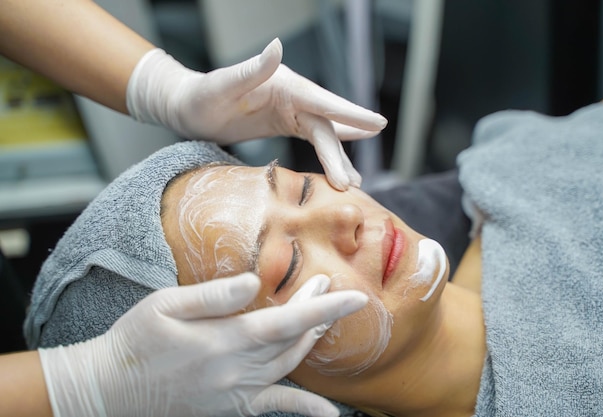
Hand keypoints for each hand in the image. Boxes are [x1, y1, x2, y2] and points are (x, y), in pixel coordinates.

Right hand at [39, 273, 367, 416]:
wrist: (109, 390)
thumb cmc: (135, 341)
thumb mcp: (164, 305)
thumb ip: (213, 295)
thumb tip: (254, 281)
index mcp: (222, 340)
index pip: (286, 321)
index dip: (322, 308)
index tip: (354, 296)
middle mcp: (236, 370)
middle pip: (292, 340)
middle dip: (318, 313)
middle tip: (329, 286)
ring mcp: (236, 393)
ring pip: (289, 366)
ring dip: (312, 340)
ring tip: (324, 317)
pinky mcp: (231, 408)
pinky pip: (276, 409)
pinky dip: (305, 409)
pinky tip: (329, 413)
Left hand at [126, 38, 387, 189]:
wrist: (189, 108)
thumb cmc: (201, 95)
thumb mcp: (222, 84)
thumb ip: (251, 68)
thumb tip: (278, 47)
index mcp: (284, 84)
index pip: (322, 101)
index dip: (350, 114)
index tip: (378, 125)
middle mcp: (293, 95)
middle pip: (325, 126)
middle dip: (340, 154)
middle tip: (352, 183)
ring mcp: (290, 109)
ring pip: (323, 135)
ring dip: (339, 157)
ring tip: (355, 183)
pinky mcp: (285, 122)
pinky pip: (313, 138)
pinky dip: (329, 151)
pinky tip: (341, 165)